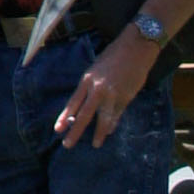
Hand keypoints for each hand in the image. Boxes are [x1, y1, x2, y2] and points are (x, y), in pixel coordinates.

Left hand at [56, 26, 155, 148]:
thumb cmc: (115, 56)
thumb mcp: (97, 70)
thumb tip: (91, 107)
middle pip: (84, 115)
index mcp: (87, 80)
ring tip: (96, 144)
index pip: (73, 103)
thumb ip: (93, 88)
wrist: (135, 48)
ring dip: (99, 133)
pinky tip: (110, 131)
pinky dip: (113, 123)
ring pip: (103, 119)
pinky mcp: (125, 97)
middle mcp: (97, 89)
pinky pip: (117, 114)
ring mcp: (112, 94)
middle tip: (68, 145)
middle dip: (75, 131)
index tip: (58, 130)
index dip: (65, 117)